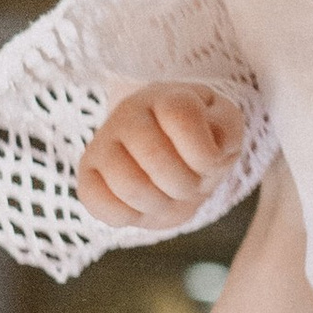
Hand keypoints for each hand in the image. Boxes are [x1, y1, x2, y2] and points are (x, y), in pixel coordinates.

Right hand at [79, 80, 248, 232]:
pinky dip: (126, 215)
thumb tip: (209, 140)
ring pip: (128, 183)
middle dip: (184, 184)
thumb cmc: (199, 143)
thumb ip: (226, 127)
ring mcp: (103, 144)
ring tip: (166, 197)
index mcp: (166, 97)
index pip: (181, 115)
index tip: (209, 163)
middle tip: (189, 185)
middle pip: (154, 154)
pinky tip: (140, 207)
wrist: (170, 161)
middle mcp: (129, 114)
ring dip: (159, 203)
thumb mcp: (224, 129)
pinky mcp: (87, 175)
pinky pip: (95, 201)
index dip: (203, 153)